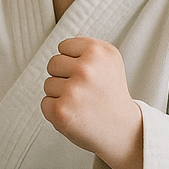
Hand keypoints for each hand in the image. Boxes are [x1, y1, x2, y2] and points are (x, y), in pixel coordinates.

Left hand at [42, 37, 142, 168]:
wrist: (123, 130)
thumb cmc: (111, 94)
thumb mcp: (109, 61)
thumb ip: (87, 46)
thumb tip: (70, 38)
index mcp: (99, 52)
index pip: (63, 47)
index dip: (73, 61)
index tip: (90, 74)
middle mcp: (86, 69)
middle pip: (53, 63)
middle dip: (65, 76)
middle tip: (86, 90)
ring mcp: (73, 90)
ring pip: (48, 84)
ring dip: (61, 94)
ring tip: (82, 103)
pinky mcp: (61, 110)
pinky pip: (45, 103)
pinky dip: (56, 110)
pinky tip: (76, 114)